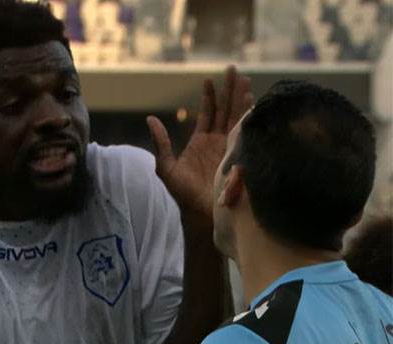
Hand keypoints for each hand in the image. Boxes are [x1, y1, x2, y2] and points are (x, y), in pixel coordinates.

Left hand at [147, 66, 252, 225]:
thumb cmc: (182, 194)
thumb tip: (150, 119)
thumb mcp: (166, 167)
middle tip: (235, 70)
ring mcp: (230, 148)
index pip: (207, 113)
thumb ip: (161, 143)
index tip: (209, 79)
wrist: (201, 213)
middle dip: (230, 90)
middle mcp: (217, 142)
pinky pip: (246, 133)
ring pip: (237, 118)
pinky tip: (254, 104)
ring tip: (246, 82)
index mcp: (201, 141)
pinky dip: (250, 118)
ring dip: (241, 100)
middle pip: (226, 110)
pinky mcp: (240, 156)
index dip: (209, 96)